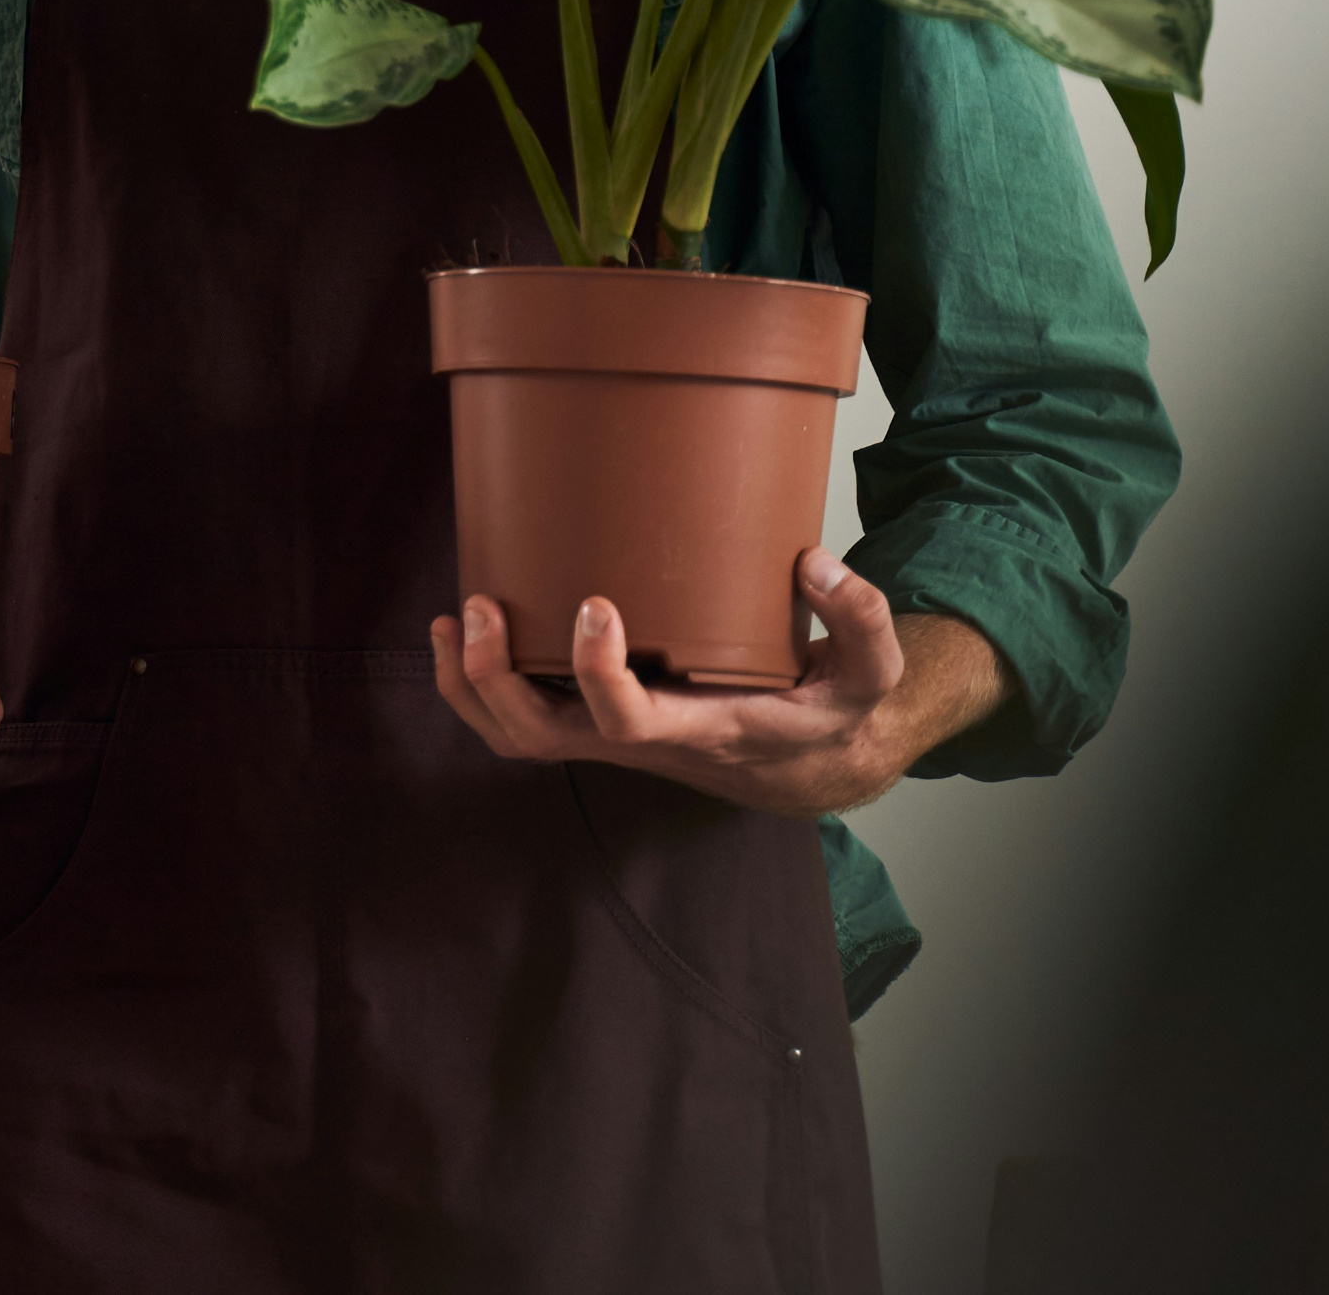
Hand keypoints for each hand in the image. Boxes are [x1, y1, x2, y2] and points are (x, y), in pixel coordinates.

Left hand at [429, 552, 1001, 816]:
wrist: (813, 765)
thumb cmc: (832, 711)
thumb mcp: (872, 671)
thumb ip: (860, 617)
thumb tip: (815, 563)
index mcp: (704, 730)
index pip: (631, 723)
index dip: (597, 672)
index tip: (593, 604)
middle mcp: (646, 741)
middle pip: (545, 740)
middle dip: (498, 680)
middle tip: (484, 606)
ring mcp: (614, 737)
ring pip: (521, 740)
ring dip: (472, 688)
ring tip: (457, 619)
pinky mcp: (600, 721)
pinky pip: (523, 724)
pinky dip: (479, 688)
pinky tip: (464, 630)